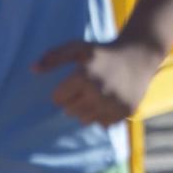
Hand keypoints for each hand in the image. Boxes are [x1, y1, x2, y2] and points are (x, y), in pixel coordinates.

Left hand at [33, 35, 169, 125]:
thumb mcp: (78, 48)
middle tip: (86, 88)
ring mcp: (113, 103)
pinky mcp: (125, 111)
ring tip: (96, 95)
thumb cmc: (104, 52)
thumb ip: (54, 57)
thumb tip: (32, 69)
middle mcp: (98, 92)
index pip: (58, 98)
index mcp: (84, 76)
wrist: (140, 55)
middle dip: (74, 100)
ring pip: (85, 120)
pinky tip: (108, 101)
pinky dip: (102, 115)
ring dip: (86, 110)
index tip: (75, 80)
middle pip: (70, 111)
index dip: (64, 89)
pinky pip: (103, 124)